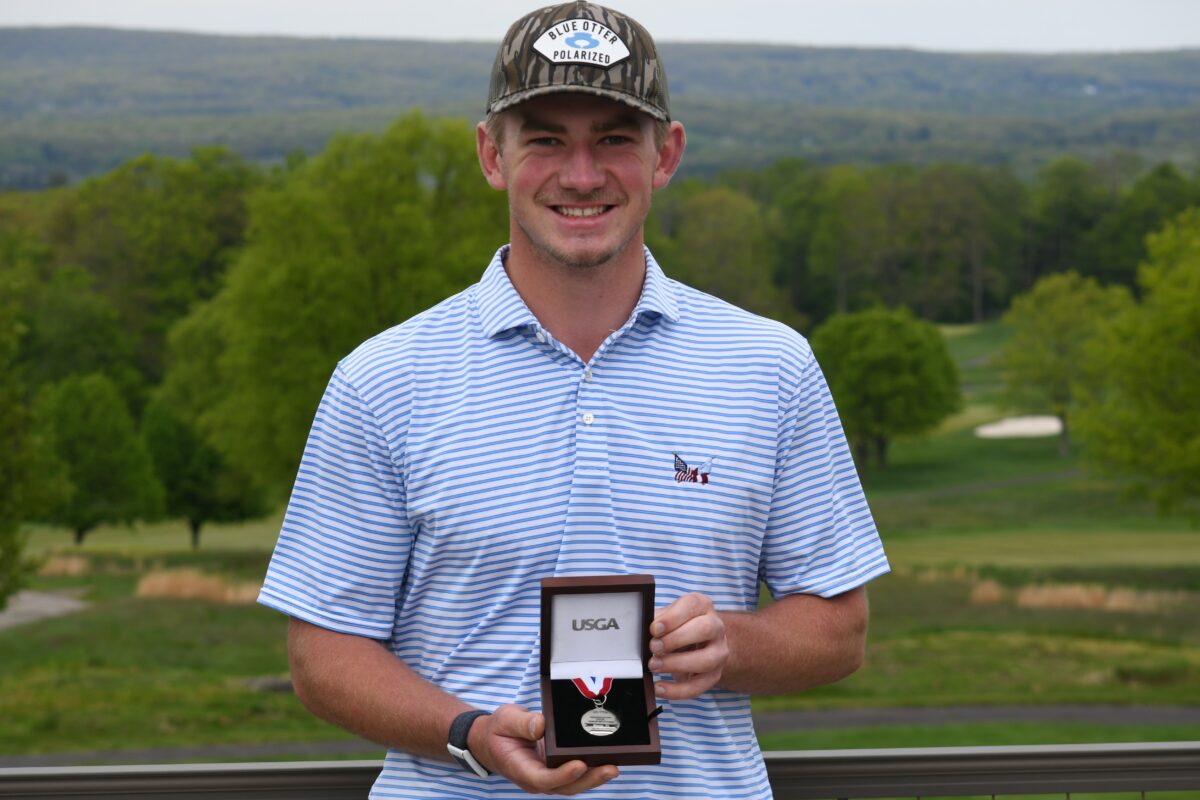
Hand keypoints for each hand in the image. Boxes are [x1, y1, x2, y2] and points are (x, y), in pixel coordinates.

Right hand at [470, 703, 618, 794]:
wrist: (492, 741)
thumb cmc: (499, 730)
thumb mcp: (505, 720)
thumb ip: (522, 723)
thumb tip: (541, 725)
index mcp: (520, 769)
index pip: (543, 779)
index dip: (562, 774)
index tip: (579, 764)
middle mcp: (536, 778)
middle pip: (565, 786)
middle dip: (589, 779)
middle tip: (610, 768)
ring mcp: (548, 776)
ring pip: (574, 783)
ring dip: (594, 778)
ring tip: (614, 767)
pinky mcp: (557, 769)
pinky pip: (576, 774)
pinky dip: (591, 770)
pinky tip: (607, 761)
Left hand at [649, 592, 728, 699]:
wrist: (701, 643)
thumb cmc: (679, 626)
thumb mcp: (669, 617)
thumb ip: (658, 620)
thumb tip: (640, 629)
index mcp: (703, 606)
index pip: (693, 605)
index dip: (673, 617)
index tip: (655, 628)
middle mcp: (716, 626)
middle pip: (704, 629)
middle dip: (676, 639)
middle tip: (654, 647)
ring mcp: (719, 652)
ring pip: (706, 660)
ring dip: (676, 664)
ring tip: (654, 665)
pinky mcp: (715, 675)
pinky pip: (699, 686)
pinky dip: (677, 690)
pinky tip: (660, 688)